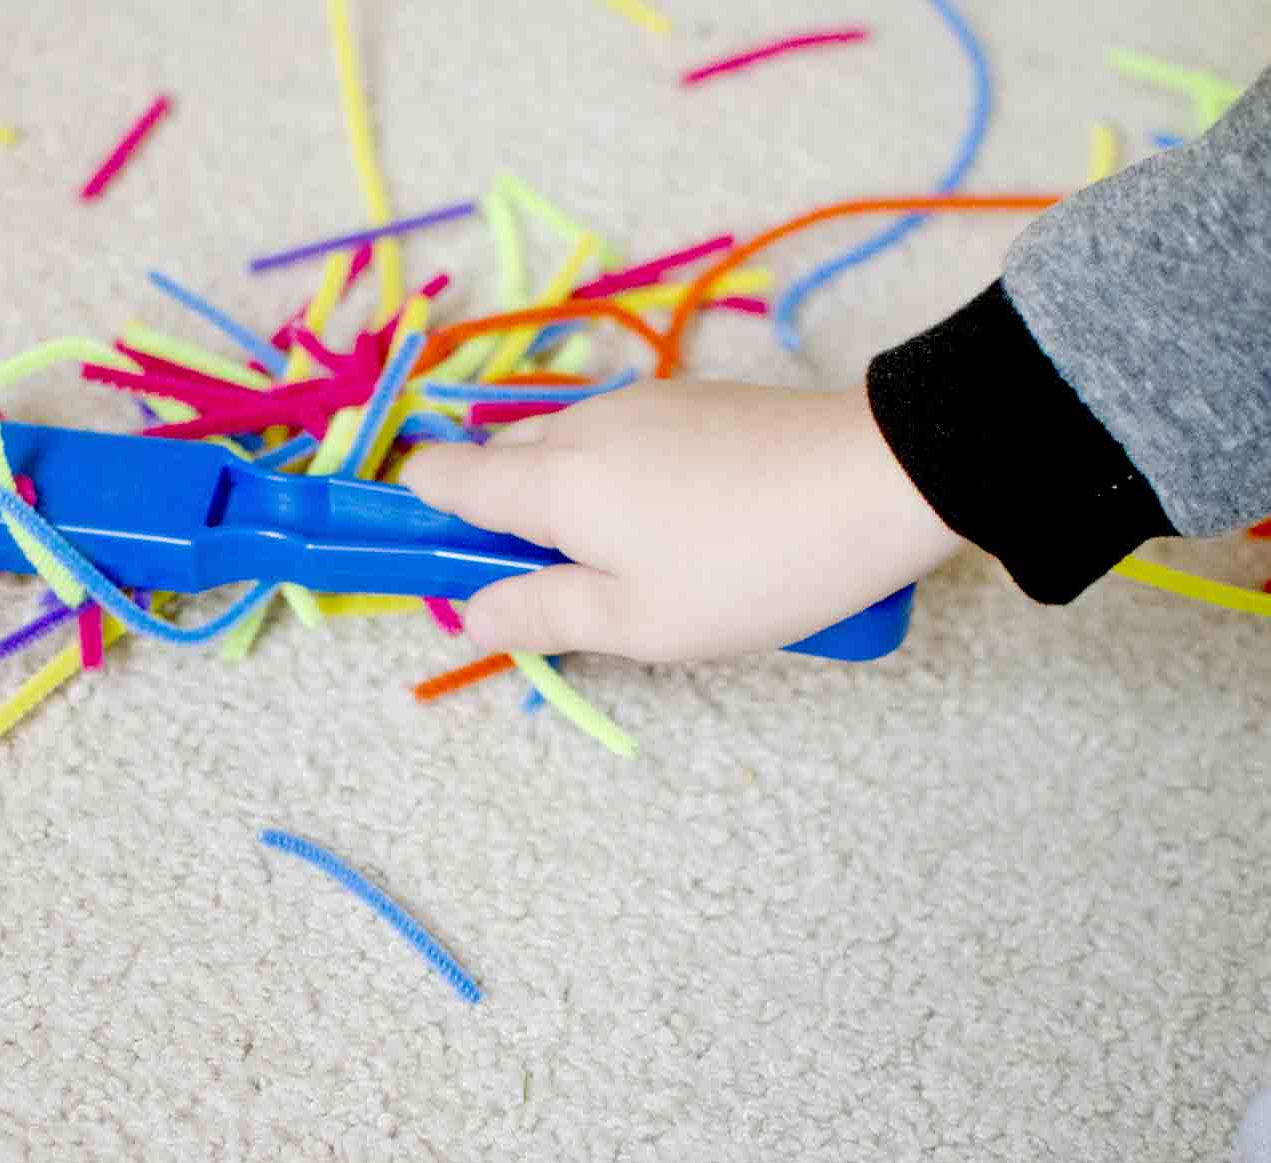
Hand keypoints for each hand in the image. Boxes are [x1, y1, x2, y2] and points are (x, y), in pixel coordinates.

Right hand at [398, 380, 964, 661]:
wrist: (883, 478)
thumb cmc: (752, 566)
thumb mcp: (640, 622)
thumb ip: (542, 616)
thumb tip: (470, 614)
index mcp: (552, 482)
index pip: (441, 477)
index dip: (421, 517)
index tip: (444, 563)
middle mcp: (582, 426)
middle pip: (500, 462)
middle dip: (502, 519)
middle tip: (559, 589)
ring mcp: (642, 404)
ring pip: (565, 449)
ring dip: (568, 501)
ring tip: (635, 566)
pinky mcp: (694, 399)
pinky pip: (620, 438)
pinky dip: (619, 479)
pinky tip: (682, 525)